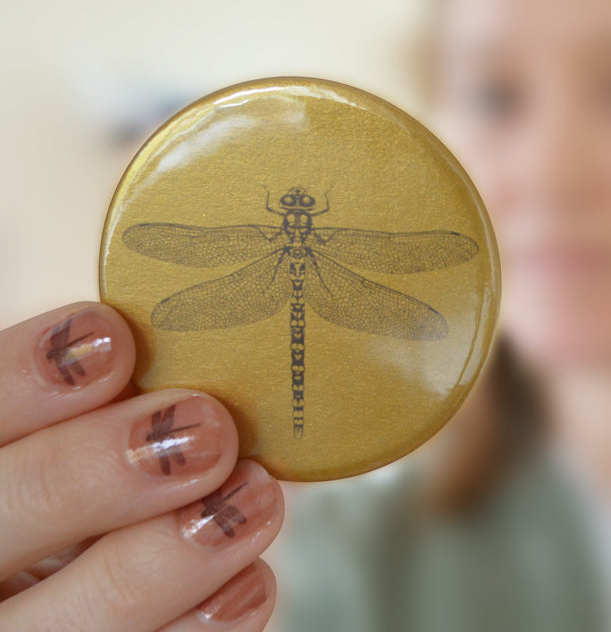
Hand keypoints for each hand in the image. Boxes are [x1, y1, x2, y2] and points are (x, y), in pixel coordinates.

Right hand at [0, 302, 283, 630]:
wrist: (72, 585)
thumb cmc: (76, 487)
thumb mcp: (64, 439)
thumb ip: (90, 410)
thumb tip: (174, 351)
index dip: (25, 377)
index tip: (112, 339)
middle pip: (7, 509)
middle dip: (103, 467)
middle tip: (207, 427)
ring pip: (68, 624)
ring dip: (171, 559)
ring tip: (253, 499)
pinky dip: (198, 629)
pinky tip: (247, 583)